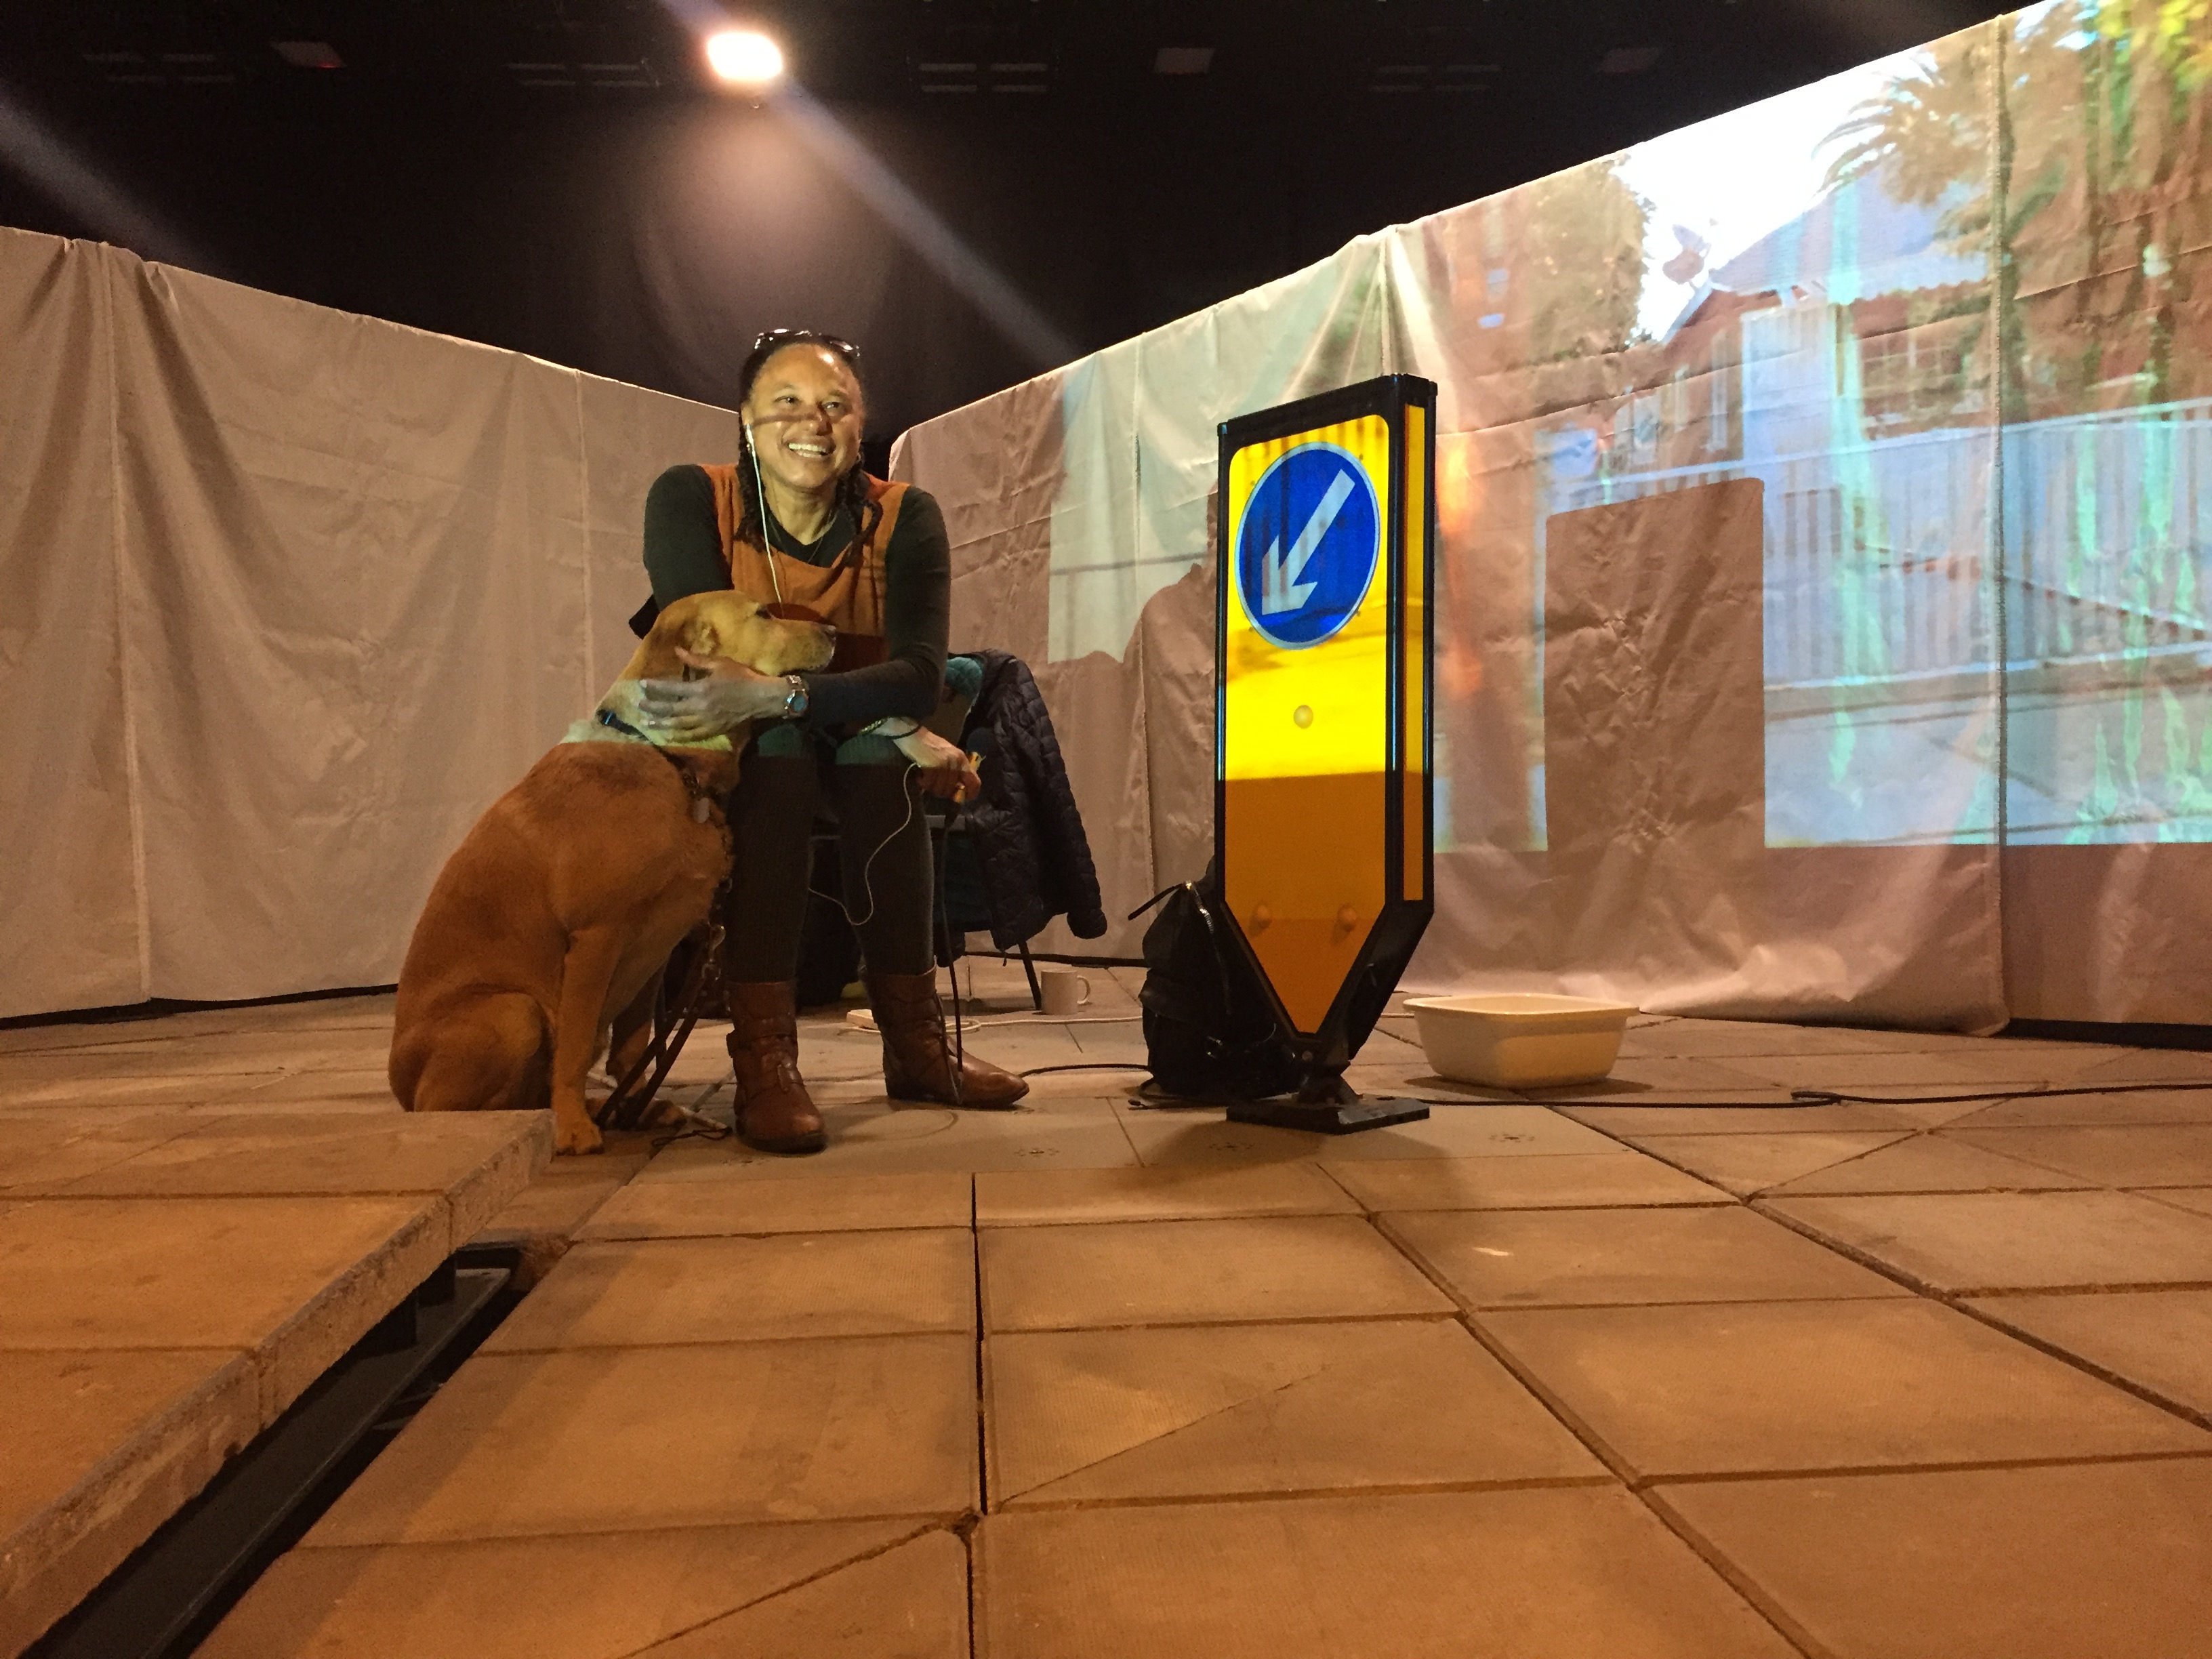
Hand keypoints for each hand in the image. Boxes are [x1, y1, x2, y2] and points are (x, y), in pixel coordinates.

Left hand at [636, 659, 790, 741]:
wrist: (761, 698)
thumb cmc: (742, 677)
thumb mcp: (719, 663)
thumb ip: (696, 660)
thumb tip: (677, 651)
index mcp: (701, 689)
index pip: (672, 690)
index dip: (656, 688)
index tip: (642, 685)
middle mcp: (700, 707)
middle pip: (671, 710)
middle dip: (653, 708)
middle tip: (638, 706)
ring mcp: (706, 721)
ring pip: (678, 725)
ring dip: (661, 724)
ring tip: (646, 723)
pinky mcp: (713, 730)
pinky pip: (693, 735)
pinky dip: (679, 735)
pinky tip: (668, 735)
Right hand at [891, 725, 982, 801]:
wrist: (912, 734)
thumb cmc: (929, 745)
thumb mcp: (947, 755)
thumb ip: (954, 771)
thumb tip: (957, 791)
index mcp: (962, 759)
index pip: (975, 782)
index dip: (970, 794)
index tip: (962, 799)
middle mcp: (956, 762)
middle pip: (952, 789)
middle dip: (942, 792)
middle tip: (933, 787)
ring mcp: (944, 764)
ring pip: (940, 789)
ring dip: (931, 788)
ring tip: (925, 780)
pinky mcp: (932, 766)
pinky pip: (929, 784)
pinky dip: (923, 784)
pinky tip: (919, 777)